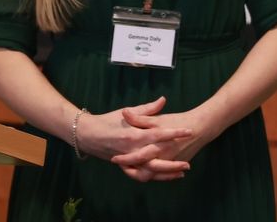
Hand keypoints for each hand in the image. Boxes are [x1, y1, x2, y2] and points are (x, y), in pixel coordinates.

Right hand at [75, 97, 192, 181]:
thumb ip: (147, 109)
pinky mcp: (124, 166)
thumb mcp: (127, 112)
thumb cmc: (108, 121)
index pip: (158, 134)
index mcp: (133, 135)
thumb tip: (163, 100)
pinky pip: (141, 175)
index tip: (189, 131)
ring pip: (149, 172)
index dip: (175, 133)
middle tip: (188, 164)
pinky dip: (154, 176)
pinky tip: (167, 175)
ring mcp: (128, 160)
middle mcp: (131, 150)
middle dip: (173, 164)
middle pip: (155, 160)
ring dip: (165, 174)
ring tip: (182, 172)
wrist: (86, 135)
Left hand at [111, 105, 216, 182]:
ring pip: (152, 175)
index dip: (124, 160)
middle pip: (143, 172)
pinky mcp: (176, 165)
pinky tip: (145, 169)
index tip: (114, 159)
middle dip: (130, 171)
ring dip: (140, 174)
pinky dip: (152, 174)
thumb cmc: (179, 120)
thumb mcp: (158, 119)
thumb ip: (140, 117)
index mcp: (156, 144)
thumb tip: (124, 112)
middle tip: (121, 166)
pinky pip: (161, 174)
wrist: (202, 127)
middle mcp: (162, 156)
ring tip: (130, 169)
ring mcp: (170, 162)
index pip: (137, 157)